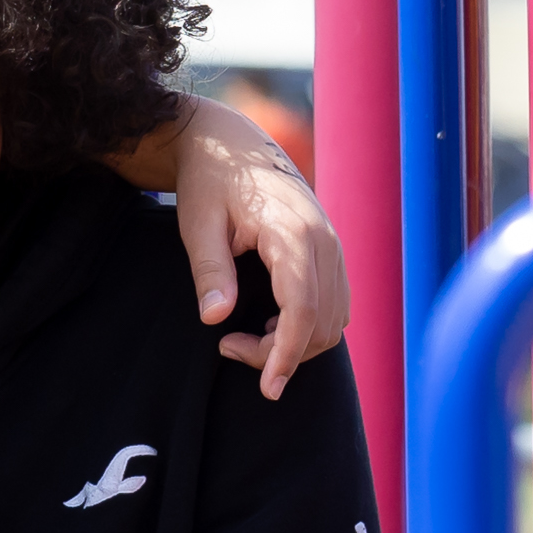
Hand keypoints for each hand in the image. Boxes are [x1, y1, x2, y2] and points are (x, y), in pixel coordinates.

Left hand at [116, 95, 347, 399]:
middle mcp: (325, 241)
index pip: (302, 308)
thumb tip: (216, 319)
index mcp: (294, 232)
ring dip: (295, 342)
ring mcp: (333, 246)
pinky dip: (307, 326)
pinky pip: (333, 304)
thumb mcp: (197, 225)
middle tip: (227, 347)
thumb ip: (210, 271)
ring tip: (240, 338)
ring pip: (334, 319)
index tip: (267, 388)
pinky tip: (267, 324)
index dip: (286, 353)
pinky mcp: (330, 252)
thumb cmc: (210, 183)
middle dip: (281, 353)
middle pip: (322, 322)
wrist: (232, 144)